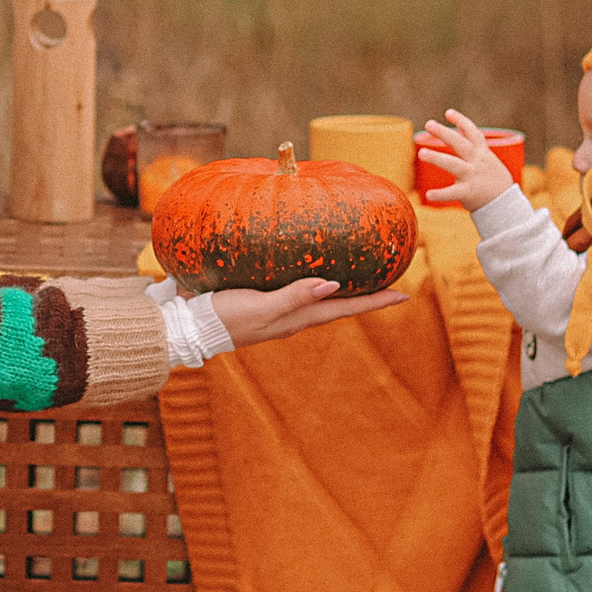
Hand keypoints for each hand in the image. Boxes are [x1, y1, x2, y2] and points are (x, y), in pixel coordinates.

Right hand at [212, 278, 407, 347]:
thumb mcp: (261, 308)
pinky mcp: (258, 297)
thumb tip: (332, 284)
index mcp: (297, 318)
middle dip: (363, 294)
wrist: (187, 326)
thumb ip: (294, 296)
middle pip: (337, 304)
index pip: (344, 309)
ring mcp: (275, 307)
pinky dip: (306, 277)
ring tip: (355, 272)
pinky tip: (301, 265)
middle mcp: (291, 314)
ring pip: (316, 296)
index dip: (374, 302)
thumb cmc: (224, 318)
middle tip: (388, 280)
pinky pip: (292, 287)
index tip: (403, 294)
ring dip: (338, 286)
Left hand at [416, 109, 515, 211]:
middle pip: (460, 143)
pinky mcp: (468, 192)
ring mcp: (472, 176)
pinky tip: (428, 194)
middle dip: (444, 132)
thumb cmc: (494, 180)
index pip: (473, 132)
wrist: (506, 203)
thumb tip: (459, 127)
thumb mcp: (488, 158)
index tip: (448, 112)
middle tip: (428, 124)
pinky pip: (452, 193)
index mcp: (482, 153)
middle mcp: (477, 162)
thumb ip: (474, 145)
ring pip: (453, 164)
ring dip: (437, 157)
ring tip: (421, 152)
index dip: (461, 121)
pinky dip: (440, 194)